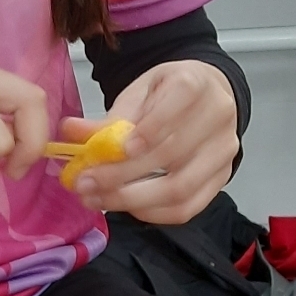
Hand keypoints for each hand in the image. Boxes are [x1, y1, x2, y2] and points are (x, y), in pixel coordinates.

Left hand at [60, 61, 238, 223]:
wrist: (204, 98)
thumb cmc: (166, 95)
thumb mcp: (137, 94)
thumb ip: (108, 117)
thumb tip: (71, 132)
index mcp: (196, 83)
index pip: (179, 101)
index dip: (150, 128)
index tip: (117, 149)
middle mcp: (218, 117)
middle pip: (172, 153)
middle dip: (123, 174)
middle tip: (85, 183)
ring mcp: (224, 152)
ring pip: (180, 187)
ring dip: (132, 199)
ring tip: (97, 199)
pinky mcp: (222, 179)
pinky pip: (187, 208)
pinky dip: (153, 212)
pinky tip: (125, 207)